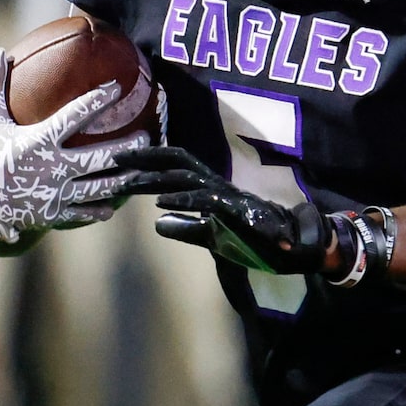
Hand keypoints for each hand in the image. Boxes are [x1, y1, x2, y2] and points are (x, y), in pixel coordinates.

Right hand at [0, 47, 147, 248]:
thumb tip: (0, 52)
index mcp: (37, 141)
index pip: (74, 116)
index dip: (97, 99)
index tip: (116, 87)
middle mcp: (51, 169)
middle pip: (99, 158)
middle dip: (126, 147)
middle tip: (146, 137)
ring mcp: (54, 194)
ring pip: (98, 187)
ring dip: (123, 178)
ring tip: (142, 169)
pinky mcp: (51, 215)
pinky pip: (81, 212)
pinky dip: (99, 208)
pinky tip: (113, 205)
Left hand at [110, 145, 340, 277]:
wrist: (291, 247)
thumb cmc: (253, 239)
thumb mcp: (212, 236)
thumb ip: (187, 228)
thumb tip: (158, 224)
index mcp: (208, 188)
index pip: (175, 166)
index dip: (148, 160)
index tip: (120, 162)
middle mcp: (215, 185)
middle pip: (176, 162)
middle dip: (145, 157)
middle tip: (115, 158)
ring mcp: (225, 195)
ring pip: (187, 176)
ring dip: (156, 178)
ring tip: (129, 181)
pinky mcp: (235, 211)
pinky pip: (206, 201)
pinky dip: (183, 199)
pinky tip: (161, 202)